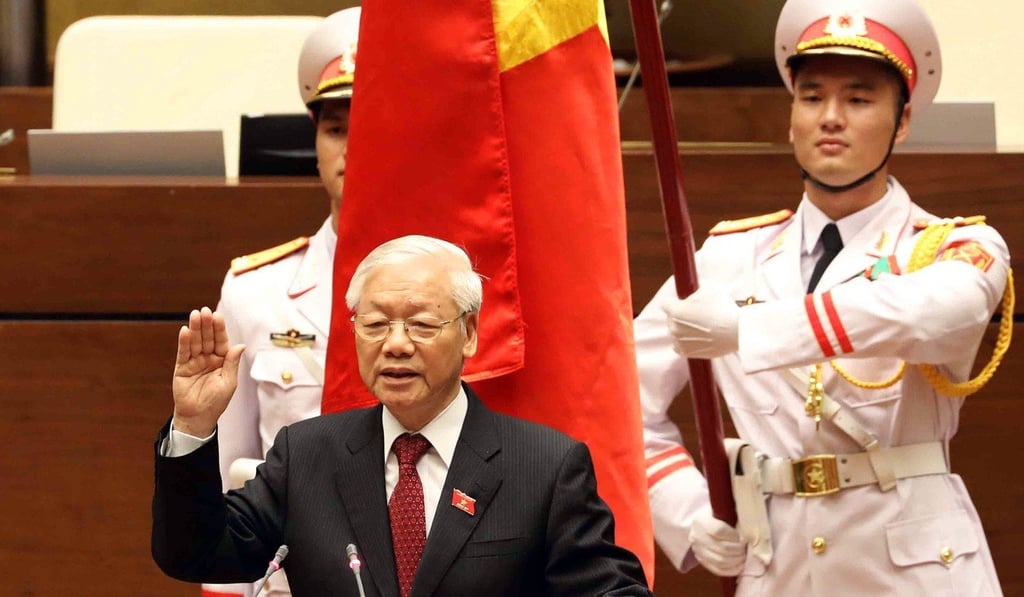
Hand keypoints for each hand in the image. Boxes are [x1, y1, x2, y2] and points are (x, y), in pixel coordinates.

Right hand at [171, 307, 244, 436]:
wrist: (198, 418)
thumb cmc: (216, 402)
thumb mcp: (228, 383)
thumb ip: (232, 363)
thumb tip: (240, 345)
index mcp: (222, 360)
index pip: (221, 341)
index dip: (219, 329)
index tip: (217, 316)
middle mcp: (208, 358)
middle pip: (207, 338)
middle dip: (206, 325)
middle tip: (205, 311)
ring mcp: (194, 362)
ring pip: (195, 342)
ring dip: (195, 329)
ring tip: (195, 316)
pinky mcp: (182, 368)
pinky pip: (183, 353)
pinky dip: (184, 342)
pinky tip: (185, 331)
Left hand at [663, 286, 738, 358]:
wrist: (736, 331)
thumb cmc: (723, 308)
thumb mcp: (708, 290)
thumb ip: (694, 293)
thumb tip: (691, 298)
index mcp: (675, 311)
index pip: (666, 304)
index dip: (675, 301)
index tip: (683, 302)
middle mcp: (674, 327)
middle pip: (671, 318)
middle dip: (680, 315)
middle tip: (696, 315)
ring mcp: (679, 341)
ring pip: (675, 332)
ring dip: (683, 329)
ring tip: (700, 327)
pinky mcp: (687, 353)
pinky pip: (679, 346)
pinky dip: (685, 342)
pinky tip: (695, 338)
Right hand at [688, 506, 746, 576]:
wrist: (701, 526)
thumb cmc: (715, 517)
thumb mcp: (721, 512)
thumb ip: (733, 519)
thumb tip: (749, 533)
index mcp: (702, 521)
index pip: (719, 530)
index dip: (734, 536)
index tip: (742, 536)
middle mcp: (697, 537)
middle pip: (722, 548)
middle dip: (739, 550)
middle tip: (746, 549)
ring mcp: (698, 551)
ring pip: (720, 561)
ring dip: (736, 561)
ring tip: (744, 557)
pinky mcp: (701, 561)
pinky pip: (717, 570)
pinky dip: (731, 570)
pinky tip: (740, 566)